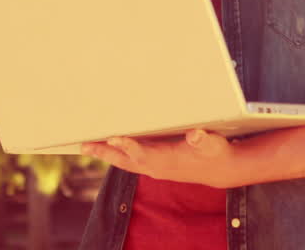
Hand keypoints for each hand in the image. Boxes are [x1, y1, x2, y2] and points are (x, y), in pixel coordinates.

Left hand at [80, 129, 238, 187]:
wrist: (219, 169)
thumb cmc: (215, 153)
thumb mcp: (214, 143)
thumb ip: (204, 140)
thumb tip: (196, 135)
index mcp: (168, 160)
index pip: (144, 155)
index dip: (128, 147)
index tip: (113, 138)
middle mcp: (157, 167)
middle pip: (125, 161)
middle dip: (105, 153)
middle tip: (84, 144)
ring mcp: (154, 168)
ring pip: (125, 162)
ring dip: (106, 155)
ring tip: (87, 146)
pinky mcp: (155, 165)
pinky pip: (130, 161)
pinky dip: (116, 154)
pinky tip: (107, 147)